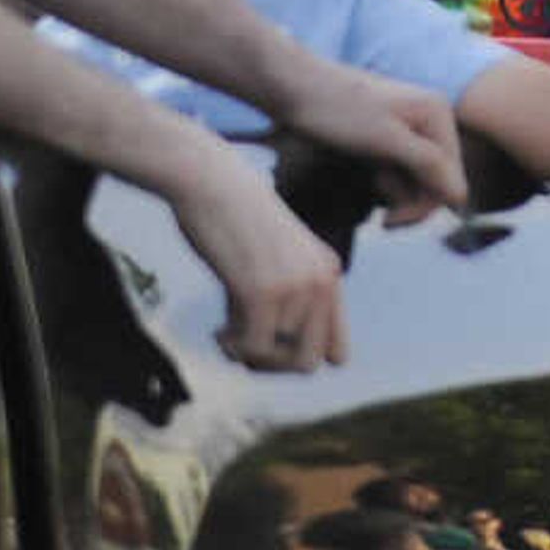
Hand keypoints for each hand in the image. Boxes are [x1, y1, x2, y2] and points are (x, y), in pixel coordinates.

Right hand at [162, 145, 349, 371]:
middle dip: (273, 366)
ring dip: (246, 351)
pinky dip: (232, 346)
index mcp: (329, 274)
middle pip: (309, 364)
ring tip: (225, 329)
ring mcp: (296, 287)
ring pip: (276, 358)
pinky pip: (253, 348)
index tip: (270, 346)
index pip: (337, 352)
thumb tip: (268, 357)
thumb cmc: (233, 220)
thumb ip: (286, 300)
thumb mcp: (276, 259)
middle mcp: (321, 282)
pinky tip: (217, 329)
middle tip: (245, 347)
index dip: (300, 358)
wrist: (211, 182)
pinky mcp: (263, 290)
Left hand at [278, 62, 469, 221]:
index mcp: (437, 114)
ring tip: (371, 185)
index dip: (426, 205)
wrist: (293, 87)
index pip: (452, 179)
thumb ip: (427, 164)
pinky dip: (387, 181)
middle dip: (411, 202)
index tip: (389, 221)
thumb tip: (462, 197)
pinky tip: (369, 177)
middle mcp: (431, 118)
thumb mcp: (385, 139)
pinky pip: (401, 168)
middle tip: (382, 218)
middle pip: (438, 179)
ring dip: (397, 192)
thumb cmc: (336, 111)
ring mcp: (410, 126)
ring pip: (418, 177)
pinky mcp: (390, 135)